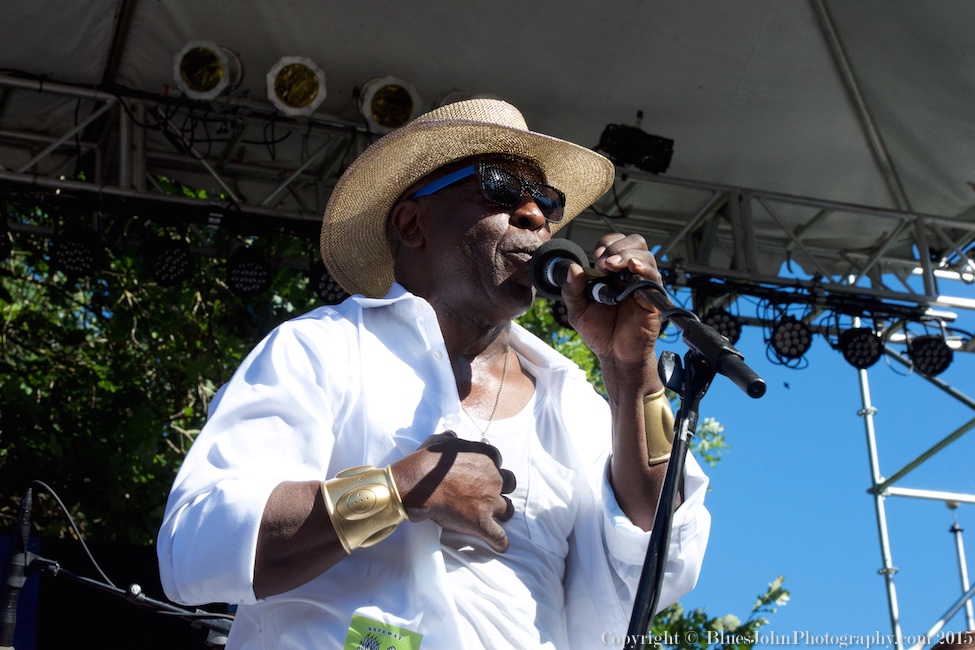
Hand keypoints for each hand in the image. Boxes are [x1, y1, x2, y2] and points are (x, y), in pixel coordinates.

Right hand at [392, 432, 516, 551]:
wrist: (419, 484)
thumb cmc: (427, 461)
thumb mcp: (440, 441)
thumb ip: (452, 439)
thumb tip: (454, 436)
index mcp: (486, 457)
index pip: (497, 461)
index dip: (489, 468)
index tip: (480, 473)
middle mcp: (493, 478)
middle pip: (509, 483)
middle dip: (500, 488)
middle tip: (487, 493)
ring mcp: (489, 501)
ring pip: (507, 509)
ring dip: (502, 512)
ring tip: (494, 517)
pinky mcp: (481, 522)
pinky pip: (497, 535)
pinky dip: (499, 541)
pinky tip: (500, 545)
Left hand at [561, 233, 663, 386]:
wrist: (614, 356)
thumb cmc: (600, 332)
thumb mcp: (578, 310)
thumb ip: (572, 290)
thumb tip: (572, 268)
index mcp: (614, 273)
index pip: (616, 244)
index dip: (606, 245)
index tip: (595, 259)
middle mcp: (631, 275)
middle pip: (636, 243)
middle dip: (618, 246)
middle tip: (603, 263)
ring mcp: (644, 285)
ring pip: (645, 256)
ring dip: (626, 255)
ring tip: (611, 267)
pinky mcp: (653, 299)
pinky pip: (653, 278)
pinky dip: (643, 268)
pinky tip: (631, 268)